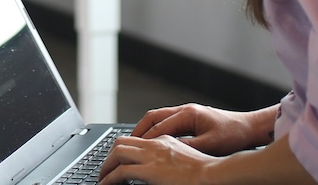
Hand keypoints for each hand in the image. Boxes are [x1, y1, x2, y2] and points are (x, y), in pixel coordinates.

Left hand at [98, 134, 216, 184]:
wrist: (214, 174)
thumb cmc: (206, 172)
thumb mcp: (185, 160)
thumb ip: (169, 161)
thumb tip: (161, 171)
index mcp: (165, 141)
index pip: (137, 140)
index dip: (123, 149)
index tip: (118, 160)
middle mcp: (155, 144)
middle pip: (121, 142)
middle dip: (110, 155)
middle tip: (106, 168)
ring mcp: (151, 156)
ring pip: (117, 153)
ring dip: (106, 166)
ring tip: (103, 178)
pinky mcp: (149, 170)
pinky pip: (120, 172)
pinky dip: (109, 178)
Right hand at [131, 104, 267, 156]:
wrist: (249, 128)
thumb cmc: (234, 135)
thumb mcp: (210, 144)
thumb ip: (188, 146)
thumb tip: (167, 150)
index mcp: (189, 114)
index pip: (160, 126)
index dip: (145, 139)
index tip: (134, 149)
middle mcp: (185, 110)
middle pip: (153, 117)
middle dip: (138, 129)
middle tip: (126, 143)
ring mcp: (187, 113)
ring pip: (158, 118)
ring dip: (146, 129)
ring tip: (135, 142)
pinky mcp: (191, 119)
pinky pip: (167, 122)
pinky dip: (156, 130)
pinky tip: (153, 141)